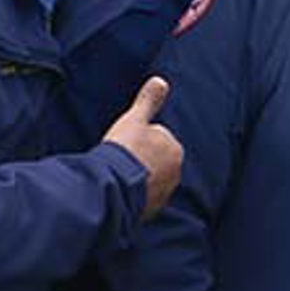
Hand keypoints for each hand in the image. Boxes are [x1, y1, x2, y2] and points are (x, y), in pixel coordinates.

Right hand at [106, 77, 182, 218]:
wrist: (113, 186)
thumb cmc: (125, 149)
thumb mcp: (135, 119)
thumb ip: (149, 100)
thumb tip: (160, 81)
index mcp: (175, 148)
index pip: (156, 138)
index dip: (137, 140)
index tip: (124, 145)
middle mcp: (176, 172)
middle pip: (155, 160)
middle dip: (141, 160)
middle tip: (120, 160)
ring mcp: (165, 192)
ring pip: (150, 180)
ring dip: (138, 178)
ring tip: (118, 176)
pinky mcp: (153, 209)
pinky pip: (144, 198)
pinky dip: (134, 195)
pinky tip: (119, 191)